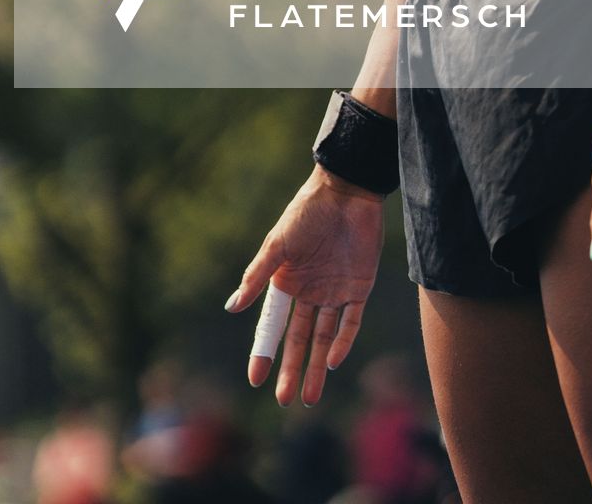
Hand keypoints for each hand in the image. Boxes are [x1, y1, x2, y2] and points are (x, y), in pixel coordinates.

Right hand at [224, 165, 384, 405]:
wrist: (346, 191)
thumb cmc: (307, 212)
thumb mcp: (278, 243)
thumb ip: (258, 276)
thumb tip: (231, 308)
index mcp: (286, 282)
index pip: (273, 326)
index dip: (264, 352)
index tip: (255, 379)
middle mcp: (309, 292)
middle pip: (298, 339)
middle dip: (290, 369)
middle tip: (284, 401)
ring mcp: (334, 292)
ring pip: (324, 338)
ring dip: (316, 367)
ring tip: (308, 398)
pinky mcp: (359, 288)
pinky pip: (351, 322)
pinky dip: (342, 342)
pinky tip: (332, 362)